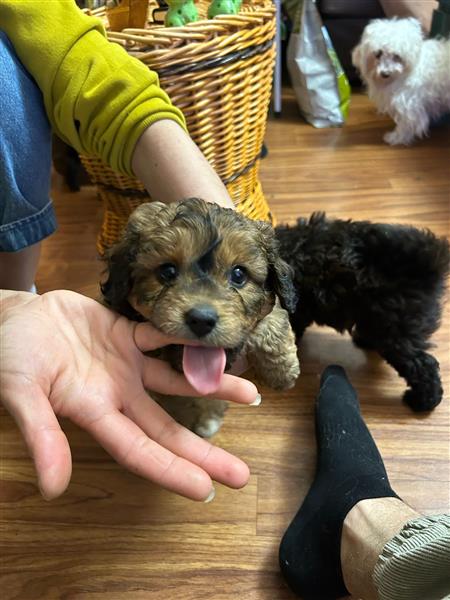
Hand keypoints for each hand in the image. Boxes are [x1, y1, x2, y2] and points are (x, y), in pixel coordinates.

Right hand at [0, 290, 258, 501]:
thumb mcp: (21, 394)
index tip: (206, 490)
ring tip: (250, 396)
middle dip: (203, 451)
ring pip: (177, 381)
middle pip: (168, 428)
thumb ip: (41, 435)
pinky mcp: (126, 334)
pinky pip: (161, 337)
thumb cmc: (11, 357)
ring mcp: (126, 365)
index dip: (170, 470)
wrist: (13, 317)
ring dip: (212, 387)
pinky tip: (214, 346)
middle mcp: (118, 394)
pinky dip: (185, 340)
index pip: (139, 449)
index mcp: (94, 413)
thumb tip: (52, 488)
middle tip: (241, 474)